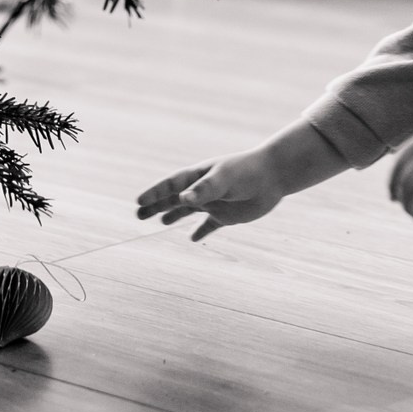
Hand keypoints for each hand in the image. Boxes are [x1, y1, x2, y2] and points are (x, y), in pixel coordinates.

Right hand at [136, 149, 286, 240]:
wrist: (274, 175)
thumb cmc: (247, 172)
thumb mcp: (223, 179)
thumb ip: (204, 189)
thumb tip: (182, 200)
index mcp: (198, 177)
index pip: (171, 186)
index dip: (154, 193)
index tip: (138, 201)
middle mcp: (203, 190)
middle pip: (174, 198)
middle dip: (156, 205)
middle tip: (138, 214)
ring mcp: (215, 202)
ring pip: (188, 210)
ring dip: (173, 215)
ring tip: (159, 222)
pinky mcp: (228, 215)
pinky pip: (210, 225)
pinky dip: (201, 232)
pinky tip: (192, 239)